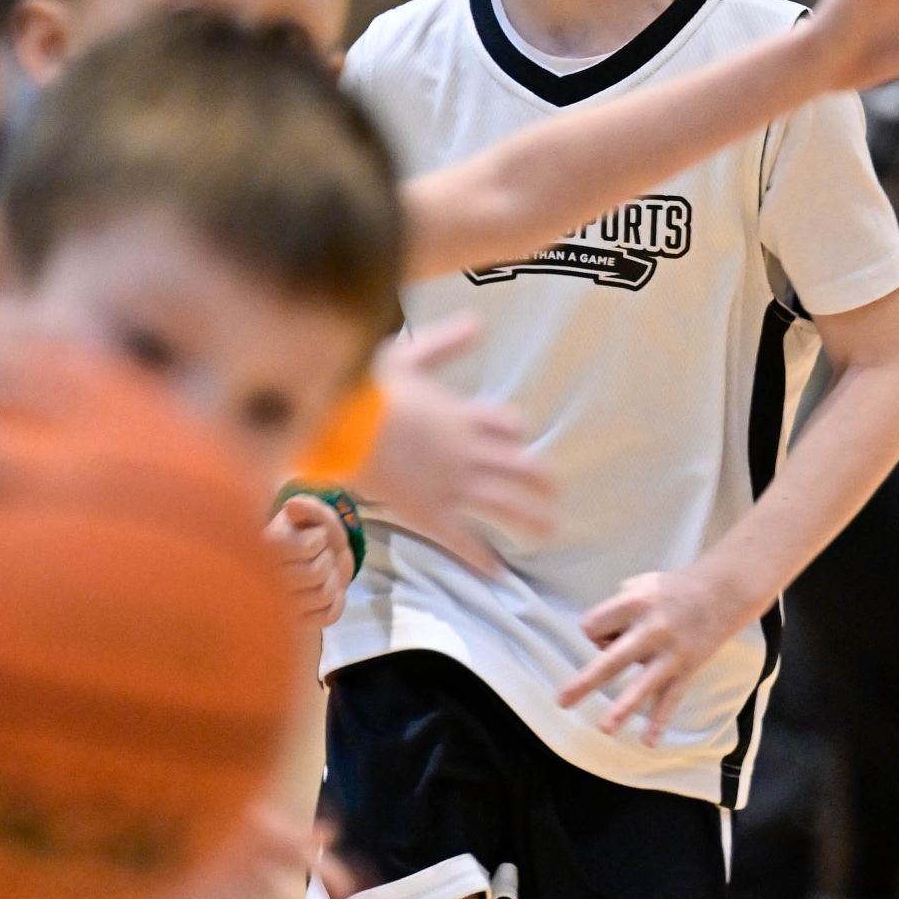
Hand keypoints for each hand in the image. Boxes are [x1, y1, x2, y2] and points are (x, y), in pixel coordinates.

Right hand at [266, 494, 353, 627]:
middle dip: (327, 560)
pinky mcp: (297, 625)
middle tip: (321, 556)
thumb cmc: (310, 534)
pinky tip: (327, 592)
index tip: (315, 537)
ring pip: (324, 595)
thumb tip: (291, 506)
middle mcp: (265, 580)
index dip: (318, 541)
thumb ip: (307, 508)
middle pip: (316, 573)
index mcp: (262, 548)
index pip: (305, 548)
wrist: (317, 562)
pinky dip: (337, 601)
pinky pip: (330, 615)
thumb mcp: (312, 515)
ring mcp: (281, 606)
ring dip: (333, 580)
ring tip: (324, 573)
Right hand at [368, 318, 556, 573]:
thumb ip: (444, 342)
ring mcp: (453, 485)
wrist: (344, 426)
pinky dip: (481, 559)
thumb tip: (478, 324)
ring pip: (505, 505)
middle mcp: (469, 452)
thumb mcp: (408, 354)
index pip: (507, 426)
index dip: (515, 434)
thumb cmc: (369, 388)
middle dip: (542, 482)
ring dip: (531, 519)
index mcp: (463, 415)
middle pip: (521, 468)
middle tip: (555, 494)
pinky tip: (498, 575)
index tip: (517, 441)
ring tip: (549, 532)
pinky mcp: (430, 513)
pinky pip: (463, 540)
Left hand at [559, 567, 738, 743]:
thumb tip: (603, 643)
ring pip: (642, 685)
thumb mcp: (639, 585)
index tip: (610, 632)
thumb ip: (616, 610)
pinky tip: (649, 742)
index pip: (592, 626)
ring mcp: (670, 653)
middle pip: (610, 660)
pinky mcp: (687, 668)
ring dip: (623, 708)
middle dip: (585, 682)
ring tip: (605, 729)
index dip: (595, 632)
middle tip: (561, 702)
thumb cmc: (672, 589)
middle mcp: (651, 630)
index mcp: (634, 604)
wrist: (723, 592)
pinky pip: (671, 699)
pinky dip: (660, 721)